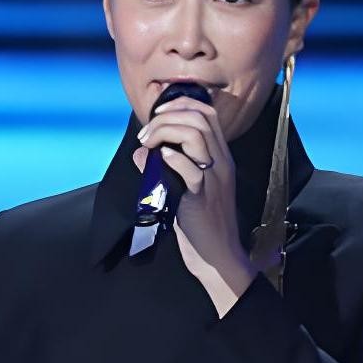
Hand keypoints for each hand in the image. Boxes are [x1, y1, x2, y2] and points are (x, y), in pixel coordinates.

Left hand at [134, 96, 258, 312]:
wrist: (217, 256)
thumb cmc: (200, 224)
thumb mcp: (187, 189)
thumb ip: (168, 168)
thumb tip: (141, 152)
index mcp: (220, 157)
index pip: (207, 113)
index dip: (180, 105)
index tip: (157, 117)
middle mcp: (221, 162)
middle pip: (199, 118)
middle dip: (166, 118)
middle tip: (145, 136)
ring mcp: (213, 178)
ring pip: (195, 135)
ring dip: (164, 133)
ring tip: (147, 145)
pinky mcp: (201, 197)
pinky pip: (188, 169)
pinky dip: (169, 159)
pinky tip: (155, 161)